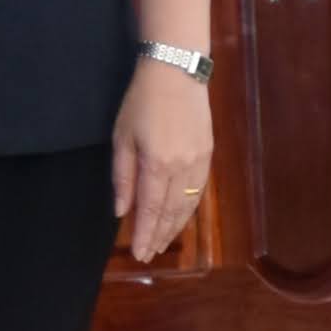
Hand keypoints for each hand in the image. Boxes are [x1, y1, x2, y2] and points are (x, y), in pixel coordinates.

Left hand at [113, 57, 214, 263]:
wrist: (177, 74)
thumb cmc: (140, 103)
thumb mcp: (121, 137)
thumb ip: (122, 176)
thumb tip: (121, 210)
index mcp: (157, 164)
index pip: (151, 208)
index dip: (145, 233)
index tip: (139, 254)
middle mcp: (182, 168)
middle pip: (171, 211)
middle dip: (160, 235)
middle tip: (149, 256)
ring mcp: (199, 162)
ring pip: (188, 204)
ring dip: (175, 226)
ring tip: (162, 243)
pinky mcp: (208, 155)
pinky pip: (198, 190)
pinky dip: (188, 208)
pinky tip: (180, 218)